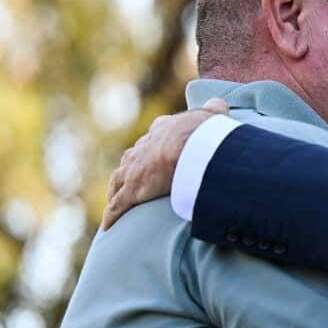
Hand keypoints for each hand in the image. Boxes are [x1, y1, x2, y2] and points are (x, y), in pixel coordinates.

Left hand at [101, 98, 229, 230]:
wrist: (191, 147)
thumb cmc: (204, 132)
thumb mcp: (213, 115)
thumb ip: (215, 108)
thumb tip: (219, 102)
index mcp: (161, 131)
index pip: (152, 139)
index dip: (151, 147)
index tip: (153, 154)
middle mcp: (142, 149)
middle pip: (131, 159)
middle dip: (131, 169)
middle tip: (134, 180)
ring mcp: (134, 170)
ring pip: (118, 180)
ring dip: (116, 191)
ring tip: (116, 200)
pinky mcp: (132, 191)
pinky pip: (117, 206)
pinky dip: (111, 215)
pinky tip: (108, 226)